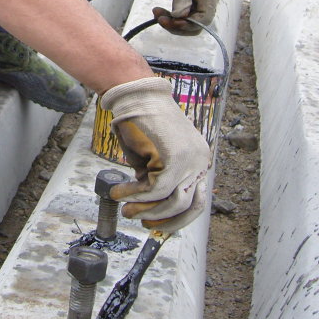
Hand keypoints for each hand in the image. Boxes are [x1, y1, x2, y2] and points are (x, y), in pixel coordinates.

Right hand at [101, 77, 209, 230]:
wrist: (134, 96)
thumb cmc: (140, 122)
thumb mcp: (154, 156)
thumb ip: (157, 177)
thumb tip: (148, 202)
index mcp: (198, 160)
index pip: (195, 200)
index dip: (176, 217)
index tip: (155, 223)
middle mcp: (199, 161)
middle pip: (188, 206)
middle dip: (163, 219)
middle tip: (142, 222)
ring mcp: (189, 160)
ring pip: (171, 201)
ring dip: (145, 209)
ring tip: (126, 209)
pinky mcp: (173, 158)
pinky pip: (154, 189)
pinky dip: (134, 196)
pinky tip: (119, 193)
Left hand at [155, 0, 220, 35]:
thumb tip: (179, 16)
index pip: (204, 19)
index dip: (188, 24)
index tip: (172, 20)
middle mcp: (206, 2)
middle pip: (194, 24)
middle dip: (176, 24)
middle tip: (159, 18)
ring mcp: (196, 4)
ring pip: (186, 23)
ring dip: (171, 22)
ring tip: (156, 13)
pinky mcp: (187, 4)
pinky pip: (179, 17)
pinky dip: (168, 17)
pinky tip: (157, 11)